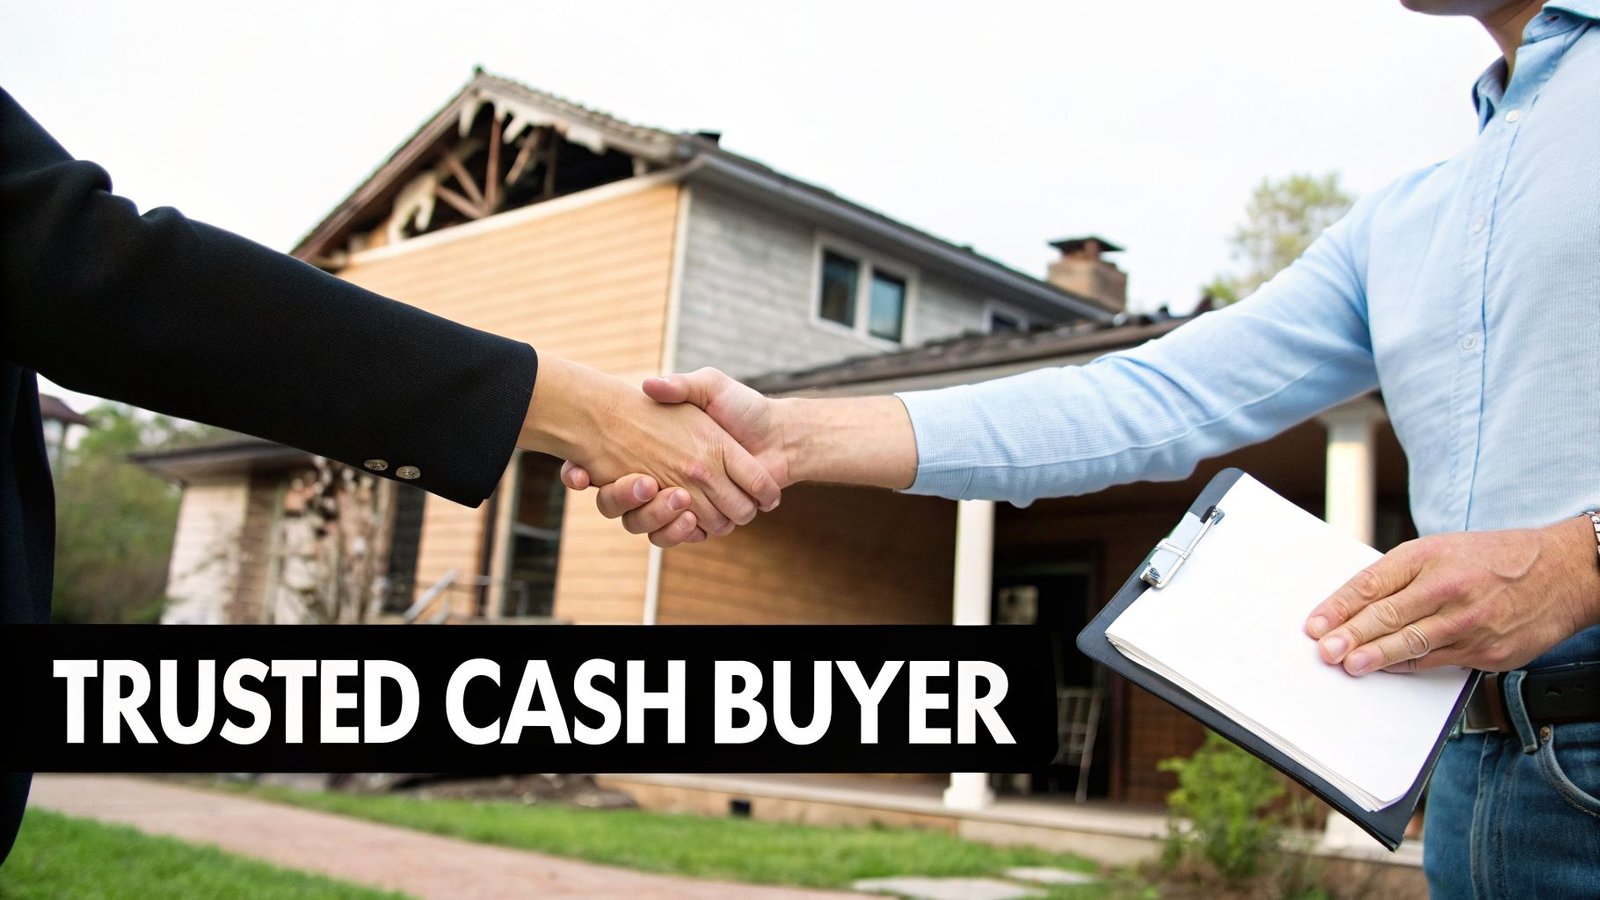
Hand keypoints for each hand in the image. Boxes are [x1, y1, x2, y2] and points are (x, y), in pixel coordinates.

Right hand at [518, 358, 778, 536]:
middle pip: (616, 503)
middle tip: (641, 482)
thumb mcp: (709, 386)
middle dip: (619, 498)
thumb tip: (647, 385)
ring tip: (674, 498)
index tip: (578, 472)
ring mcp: (680, 502)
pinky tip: (690, 519)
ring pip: (644, 523)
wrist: (780, 436)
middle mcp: (660, 478)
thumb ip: (680, 385)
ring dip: (653, 516)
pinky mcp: (700, 520)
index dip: (581, 472)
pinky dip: (678, 533)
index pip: (602, 466)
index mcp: (654, 449)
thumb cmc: (743, 408)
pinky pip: (675, 536)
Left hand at [1303, 518, 1599, 675]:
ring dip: (1376, 656)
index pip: (1373, 582)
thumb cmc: (1493, 559)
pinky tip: (1388, 670)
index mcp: (1430, 555)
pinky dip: (1409, 667)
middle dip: (1351, 635)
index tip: (1314, 624)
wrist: (1564, 572)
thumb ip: (1398, 575)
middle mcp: (1449, 587)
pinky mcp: (1489, 650)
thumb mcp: (1441, 550)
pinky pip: (1439, 662)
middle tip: (1324, 650)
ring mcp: (1471, 621)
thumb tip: (1351, 606)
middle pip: (1389, 613)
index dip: (1340, 606)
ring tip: (1350, 665)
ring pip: (1413, 643)